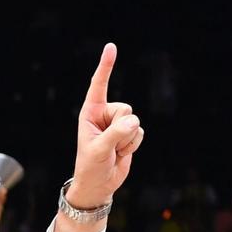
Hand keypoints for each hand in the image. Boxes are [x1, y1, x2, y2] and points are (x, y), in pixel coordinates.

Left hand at [67, 43, 143, 209]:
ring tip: (113, 150)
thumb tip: (134, 122)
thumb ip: (115, 134)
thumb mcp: (99, 150)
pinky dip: (133, 145)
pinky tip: (122, 153)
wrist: (99, 184)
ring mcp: (118, 124)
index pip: (99, 85)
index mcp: (90, 112)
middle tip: (108, 144)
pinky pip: (141, 133)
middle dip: (121, 129)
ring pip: (136, 122)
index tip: (111, 47)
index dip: (106, 66)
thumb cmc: (90, 166)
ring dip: (127, 140)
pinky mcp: (129, 134)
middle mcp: (104, 115)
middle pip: (125, 108)